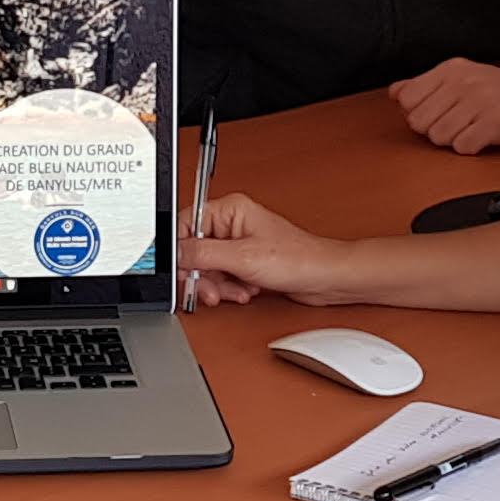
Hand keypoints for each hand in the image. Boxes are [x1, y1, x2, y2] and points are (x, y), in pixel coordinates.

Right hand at [180, 193, 357, 306]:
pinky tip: (246, 290)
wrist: (324, 279)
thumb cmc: (298, 259)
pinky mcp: (244, 263)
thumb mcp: (242, 257)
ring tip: (237, 290)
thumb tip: (175, 253)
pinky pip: (222, 278)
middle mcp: (231, 224)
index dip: (180, 251)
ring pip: (208, 269)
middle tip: (211, 289)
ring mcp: (237, 245)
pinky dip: (230, 289)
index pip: (186, 225)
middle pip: (195, 251)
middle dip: (203, 275)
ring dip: (219, 285)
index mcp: (229, 210)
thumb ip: (203, 254)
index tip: (181, 270)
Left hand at [389, 58, 499, 154]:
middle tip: (458, 124)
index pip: (407, 99)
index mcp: (452, 69)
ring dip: (454, 141)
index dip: (419, 114)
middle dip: (435, 130)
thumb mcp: (463, 78)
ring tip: (473, 130)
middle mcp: (463, 82)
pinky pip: (462, 147)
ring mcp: (479, 101)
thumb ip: (426, 85)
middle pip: (420, 122)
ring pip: (439, 137)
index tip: (437, 114)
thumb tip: (395, 92)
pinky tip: (483, 138)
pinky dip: (471, 148)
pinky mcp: (495, 122)